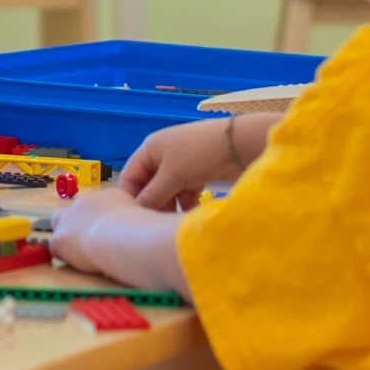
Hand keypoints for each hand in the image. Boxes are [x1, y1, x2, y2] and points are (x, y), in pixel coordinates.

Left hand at [48, 189, 191, 298]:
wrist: (126, 237)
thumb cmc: (144, 229)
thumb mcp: (146, 216)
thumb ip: (143, 219)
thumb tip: (157, 228)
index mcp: (106, 197)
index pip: (94, 206)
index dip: (95, 221)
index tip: (102, 232)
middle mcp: (84, 203)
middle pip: (69, 211)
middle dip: (74, 225)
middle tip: (85, 241)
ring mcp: (68, 220)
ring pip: (58, 226)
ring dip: (68, 240)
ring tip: (80, 255)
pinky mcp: (60, 239)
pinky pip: (55, 248)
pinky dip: (65, 257)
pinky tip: (77, 266)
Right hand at [119, 119, 238, 210]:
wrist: (239, 145)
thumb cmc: (198, 155)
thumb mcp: (172, 176)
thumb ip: (152, 196)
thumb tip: (137, 213)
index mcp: (150, 149)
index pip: (130, 176)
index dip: (131, 197)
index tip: (134, 219)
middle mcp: (163, 155)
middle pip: (150, 185)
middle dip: (153, 203)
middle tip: (155, 224)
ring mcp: (181, 164)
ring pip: (168, 190)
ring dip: (170, 205)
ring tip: (173, 221)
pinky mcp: (198, 172)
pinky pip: (184, 190)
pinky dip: (186, 201)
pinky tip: (191, 213)